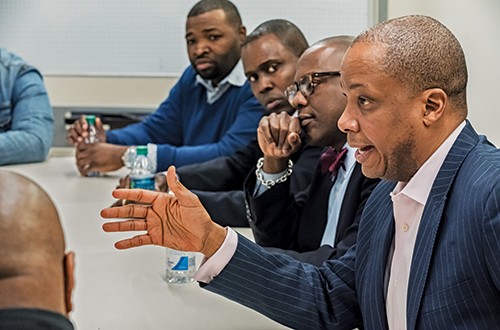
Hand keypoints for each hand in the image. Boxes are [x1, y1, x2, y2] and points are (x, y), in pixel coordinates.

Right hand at [67, 115, 105, 144]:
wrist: (94, 148)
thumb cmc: (98, 139)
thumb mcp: (101, 133)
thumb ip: (99, 126)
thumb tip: (97, 119)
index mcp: (86, 121)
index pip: (82, 118)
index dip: (83, 122)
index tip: (86, 127)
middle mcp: (78, 125)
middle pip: (76, 124)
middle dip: (80, 129)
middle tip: (85, 135)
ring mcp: (73, 131)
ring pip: (71, 130)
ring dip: (76, 135)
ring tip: (81, 140)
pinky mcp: (70, 137)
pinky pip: (69, 137)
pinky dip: (72, 140)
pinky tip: (77, 144)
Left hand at [75, 142, 126, 175]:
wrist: (123, 155)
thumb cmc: (118, 152)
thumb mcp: (106, 147)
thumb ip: (99, 150)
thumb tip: (98, 155)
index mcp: (94, 145)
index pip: (80, 147)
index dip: (78, 152)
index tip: (79, 155)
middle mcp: (91, 151)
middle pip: (78, 155)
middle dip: (78, 160)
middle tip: (79, 164)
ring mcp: (92, 158)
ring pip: (80, 163)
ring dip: (80, 167)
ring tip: (82, 170)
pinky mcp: (95, 166)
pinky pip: (85, 170)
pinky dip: (83, 173)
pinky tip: (85, 174)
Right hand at [101, 166, 226, 256]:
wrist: (205, 236)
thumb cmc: (199, 216)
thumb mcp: (189, 200)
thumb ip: (177, 186)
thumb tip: (172, 169)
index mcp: (162, 201)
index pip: (141, 195)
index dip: (128, 193)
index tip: (114, 192)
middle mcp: (155, 212)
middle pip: (132, 211)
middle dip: (118, 211)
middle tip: (104, 212)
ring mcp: (155, 225)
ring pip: (132, 225)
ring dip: (119, 226)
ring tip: (105, 226)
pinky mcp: (156, 238)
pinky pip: (139, 240)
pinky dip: (128, 242)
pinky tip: (118, 243)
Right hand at [257, 112, 301, 172]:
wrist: (274, 150)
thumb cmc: (287, 147)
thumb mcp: (294, 148)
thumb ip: (295, 142)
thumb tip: (293, 135)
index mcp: (294, 120)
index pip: (293, 130)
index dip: (289, 142)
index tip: (286, 150)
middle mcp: (284, 116)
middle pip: (284, 129)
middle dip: (281, 141)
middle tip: (280, 149)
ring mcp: (274, 116)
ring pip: (275, 127)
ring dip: (275, 139)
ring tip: (275, 146)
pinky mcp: (264, 119)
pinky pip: (265, 127)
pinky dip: (267, 137)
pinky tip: (270, 143)